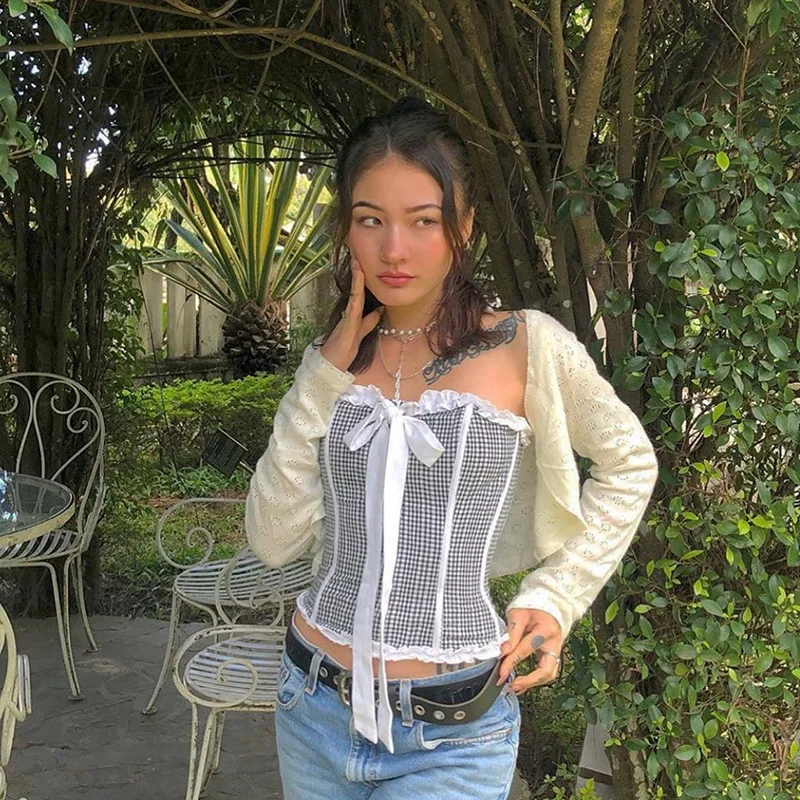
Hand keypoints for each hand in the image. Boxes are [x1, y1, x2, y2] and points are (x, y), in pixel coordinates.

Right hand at [320, 258, 382, 372]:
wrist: (329, 368)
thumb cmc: (342, 352)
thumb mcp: (360, 334)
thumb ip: (368, 322)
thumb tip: (378, 310)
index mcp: (352, 315)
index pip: (359, 292)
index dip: (362, 278)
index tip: (363, 261)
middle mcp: (348, 315)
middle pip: (355, 290)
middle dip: (357, 272)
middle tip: (357, 253)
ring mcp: (346, 321)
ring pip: (353, 297)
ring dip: (356, 281)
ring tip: (358, 264)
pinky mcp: (345, 330)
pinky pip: (352, 313)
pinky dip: (355, 301)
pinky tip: (358, 291)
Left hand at [496, 608, 563, 693]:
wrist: (547, 605)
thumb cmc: (531, 608)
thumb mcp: (518, 614)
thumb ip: (511, 633)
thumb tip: (502, 652)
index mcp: (545, 630)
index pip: (526, 649)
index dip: (512, 661)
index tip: (500, 672)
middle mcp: (554, 644)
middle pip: (546, 670)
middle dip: (529, 681)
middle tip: (511, 685)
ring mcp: (556, 651)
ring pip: (549, 674)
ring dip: (532, 683)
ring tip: (514, 687)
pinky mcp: (553, 656)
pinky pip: (546, 672)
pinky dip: (534, 680)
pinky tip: (520, 685)